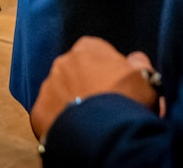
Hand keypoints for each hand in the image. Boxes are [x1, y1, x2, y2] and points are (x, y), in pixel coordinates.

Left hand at [30, 36, 158, 140]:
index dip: (105, 69)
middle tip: (100, 104)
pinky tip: (72, 130)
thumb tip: (133, 59)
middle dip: (83, 83)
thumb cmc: (128, 100)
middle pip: (73, 70)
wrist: (105, 133)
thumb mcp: (145, 78)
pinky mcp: (38, 111)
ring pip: (58, 91)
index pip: (94, 52)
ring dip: (69, 101)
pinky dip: (58, 120)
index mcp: (87, 48)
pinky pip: (48, 114)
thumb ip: (137, 63)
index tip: (115, 84)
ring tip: (86, 120)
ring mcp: (48, 85)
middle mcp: (63, 62)